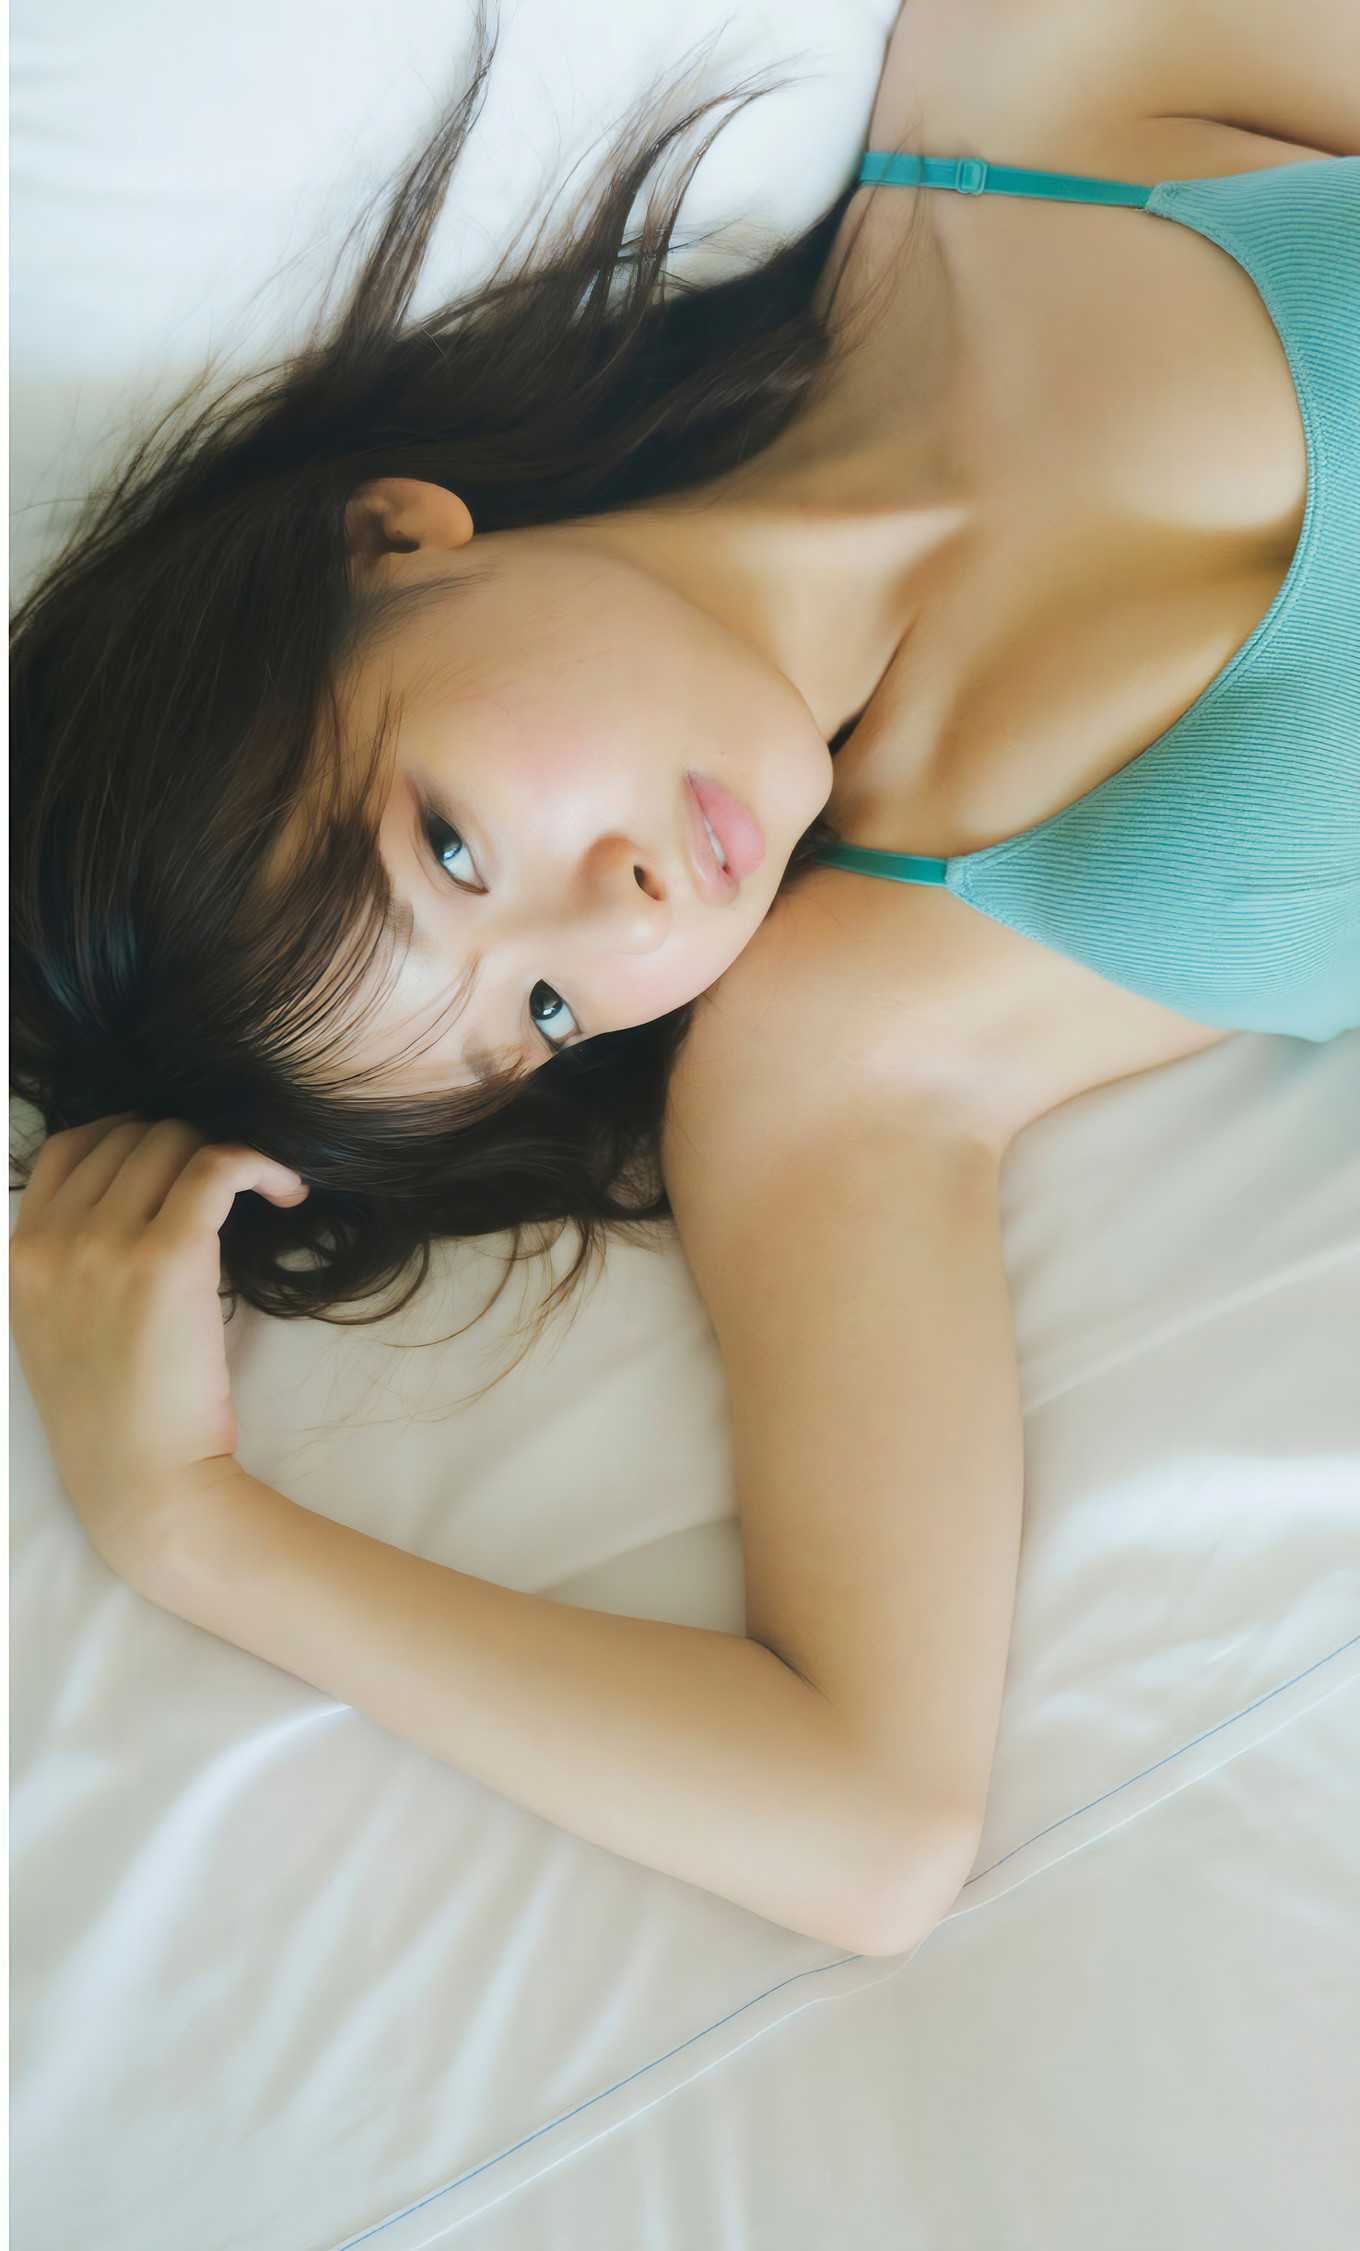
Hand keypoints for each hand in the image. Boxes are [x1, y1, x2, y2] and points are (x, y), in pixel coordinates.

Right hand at [9, 1112, 308, 1581]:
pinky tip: (288, 1190)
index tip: (175, 1165)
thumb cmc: (116, 1417)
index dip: (131, 1137)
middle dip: (185, 1147)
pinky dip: (259, 1163)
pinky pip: (217, 1166)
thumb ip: (71, 1261)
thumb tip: (132, 1201)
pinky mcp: (168, 1258)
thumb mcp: (57, 1329)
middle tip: (226, 1186)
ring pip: (173, 1142)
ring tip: (265, 1188)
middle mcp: (53, 1240)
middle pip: (128, 1135)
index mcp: (20, 1255)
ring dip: (226, 1153)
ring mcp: (104, 1245)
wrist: (141, 1483)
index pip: (71, 1146)